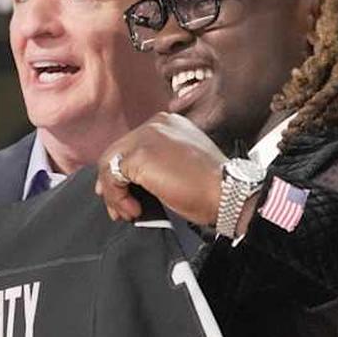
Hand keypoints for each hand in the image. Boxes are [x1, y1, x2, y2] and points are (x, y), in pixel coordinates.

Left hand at [95, 113, 227, 224]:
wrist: (227, 192)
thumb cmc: (211, 186)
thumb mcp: (182, 164)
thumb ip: (158, 163)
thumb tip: (129, 179)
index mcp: (168, 123)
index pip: (132, 144)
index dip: (123, 169)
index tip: (122, 191)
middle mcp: (156, 123)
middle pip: (118, 152)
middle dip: (113, 184)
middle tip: (118, 208)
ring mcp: (146, 137)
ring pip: (111, 164)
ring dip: (115, 194)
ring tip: (128, 213)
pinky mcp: (139, 155)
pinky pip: (112, 177)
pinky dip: (117, 198)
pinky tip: (134, 210)